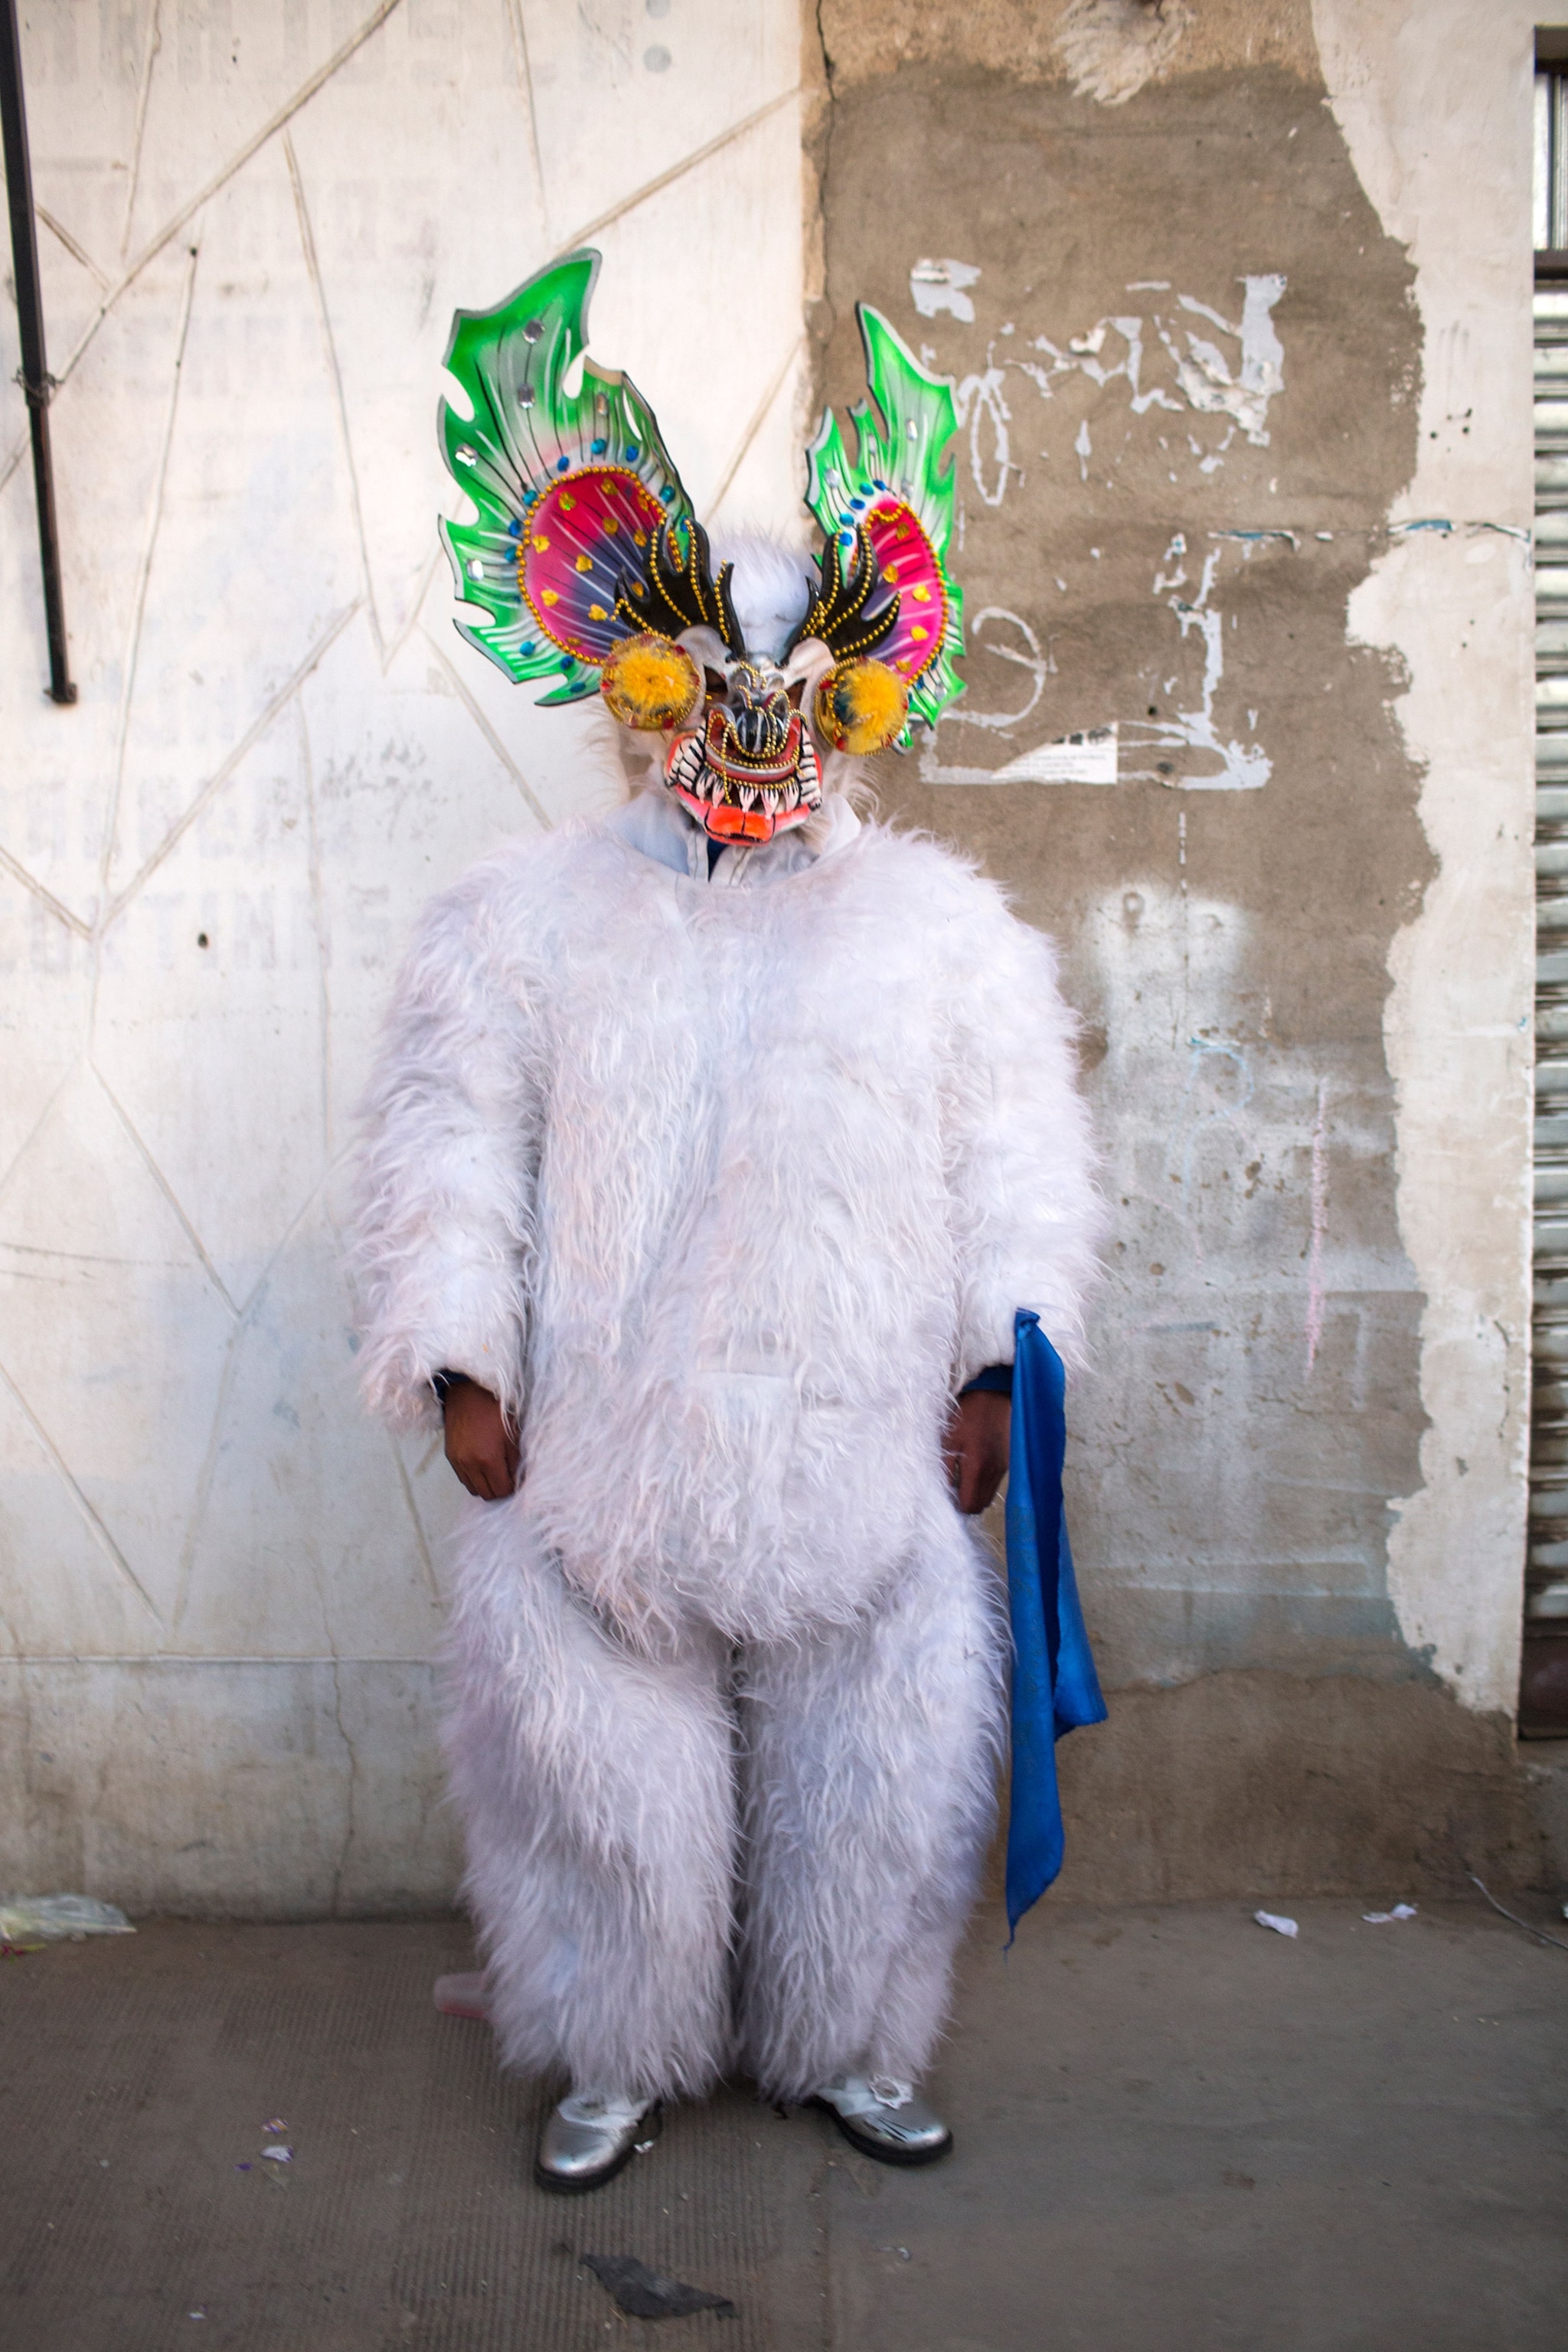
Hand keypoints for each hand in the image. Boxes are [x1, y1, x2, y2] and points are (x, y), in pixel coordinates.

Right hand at [442, 1377, 518, 1500]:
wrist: (470, 1391)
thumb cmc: (496, 1410)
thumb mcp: (513, 1435)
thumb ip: (516, 1462)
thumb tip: (519, 1481)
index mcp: (488, 1459)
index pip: (502, 1491)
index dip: (512, 1487)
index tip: (517, 1478)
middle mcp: (469, 1464)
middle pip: (486, 1494)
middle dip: (499, 1488)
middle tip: (507, 1476)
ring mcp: (457, 1460)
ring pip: (473, 1488)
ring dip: (485, 1484)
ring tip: (494, 1470)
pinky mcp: (450, 1455)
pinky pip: (463, 1477)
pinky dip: (473, 1476)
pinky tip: (482, 1463)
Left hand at [943, 1387, 1010, 1515]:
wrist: (994, 1395)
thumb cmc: (967, 1415)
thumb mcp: (949, 1440)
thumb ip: (945, 1469)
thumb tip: (944, 1492)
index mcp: (977, 1469)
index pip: (969, 1506)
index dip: (957, 1506)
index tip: (947, 1496)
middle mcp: (994, 1473)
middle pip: (981, 1505)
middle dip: (966, 1502)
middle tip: (953, 1487)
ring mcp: (1004, 1468)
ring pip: (989, 1495)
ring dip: (976, 1493)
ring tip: (963, 1476)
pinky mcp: (1008, 1462)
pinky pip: (995, 1483)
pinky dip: (984, 1482)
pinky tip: (975, 1466)